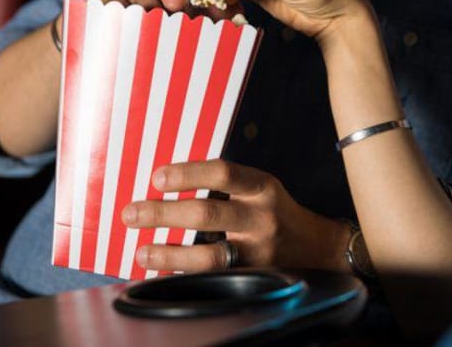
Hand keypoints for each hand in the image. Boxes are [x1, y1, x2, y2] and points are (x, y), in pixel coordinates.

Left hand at [121, 160, 351, 272]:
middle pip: (208, 214)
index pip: (223, 173)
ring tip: (142, 250)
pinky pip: (214, 279)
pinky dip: (185, 274)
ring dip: (169, 253)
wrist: (319, 248)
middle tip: (132, 213)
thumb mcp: (260, 188)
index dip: (188, 173)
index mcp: (262, 187)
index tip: (157, 177)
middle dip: (163, 214)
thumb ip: (226, 185)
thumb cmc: (276, 212)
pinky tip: (164, 269)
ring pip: (209, 256)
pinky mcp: (255, 278)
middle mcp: (262, 218)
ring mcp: (259, 252)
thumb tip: (168, 182)